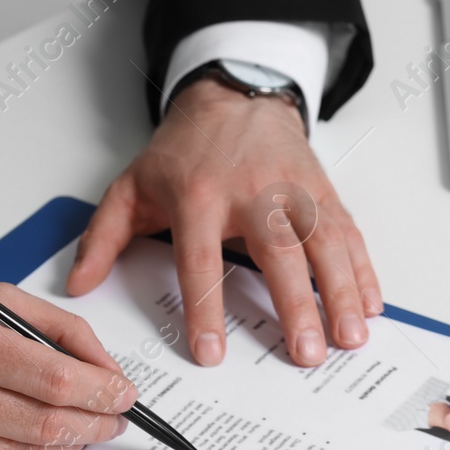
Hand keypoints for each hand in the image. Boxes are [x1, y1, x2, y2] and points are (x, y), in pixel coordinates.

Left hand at [67, 78, 381, 366]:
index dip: (205, 309)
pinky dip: (363, 268)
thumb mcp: (131, 187)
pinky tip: (371, 303)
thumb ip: (102, 238)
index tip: (212, 352)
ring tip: (351, 337)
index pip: (200, 262)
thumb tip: (78, 284)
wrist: (233, 95)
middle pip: (277, 255)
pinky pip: (347, 232)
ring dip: (341, 292)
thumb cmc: (185, 150)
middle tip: (305, 353)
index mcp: (198, 199)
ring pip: (324, 244)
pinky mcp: (323, 191)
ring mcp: (293, 191)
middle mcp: (251, 193)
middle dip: (295, 307)